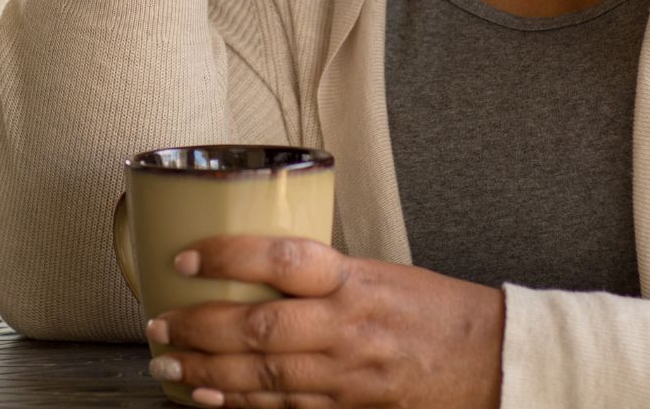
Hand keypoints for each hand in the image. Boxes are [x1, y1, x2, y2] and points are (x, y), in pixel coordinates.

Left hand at [145, 236, 503, 408]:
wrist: (492, 362)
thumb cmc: (435, 310)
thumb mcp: (380, 272)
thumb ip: (322, 274)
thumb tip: (256, 266)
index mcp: (355, 280)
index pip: (283, 259)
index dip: (229, 256)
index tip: (186, 256)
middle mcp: (347, 327)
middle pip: (260, 327)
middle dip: (199, 328)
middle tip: (157, 325)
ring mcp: (347, 375)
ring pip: (264, 375)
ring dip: (207, 371)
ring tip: (166, 365)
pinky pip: (285, 408)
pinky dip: (241, 404)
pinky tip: (208, 397)